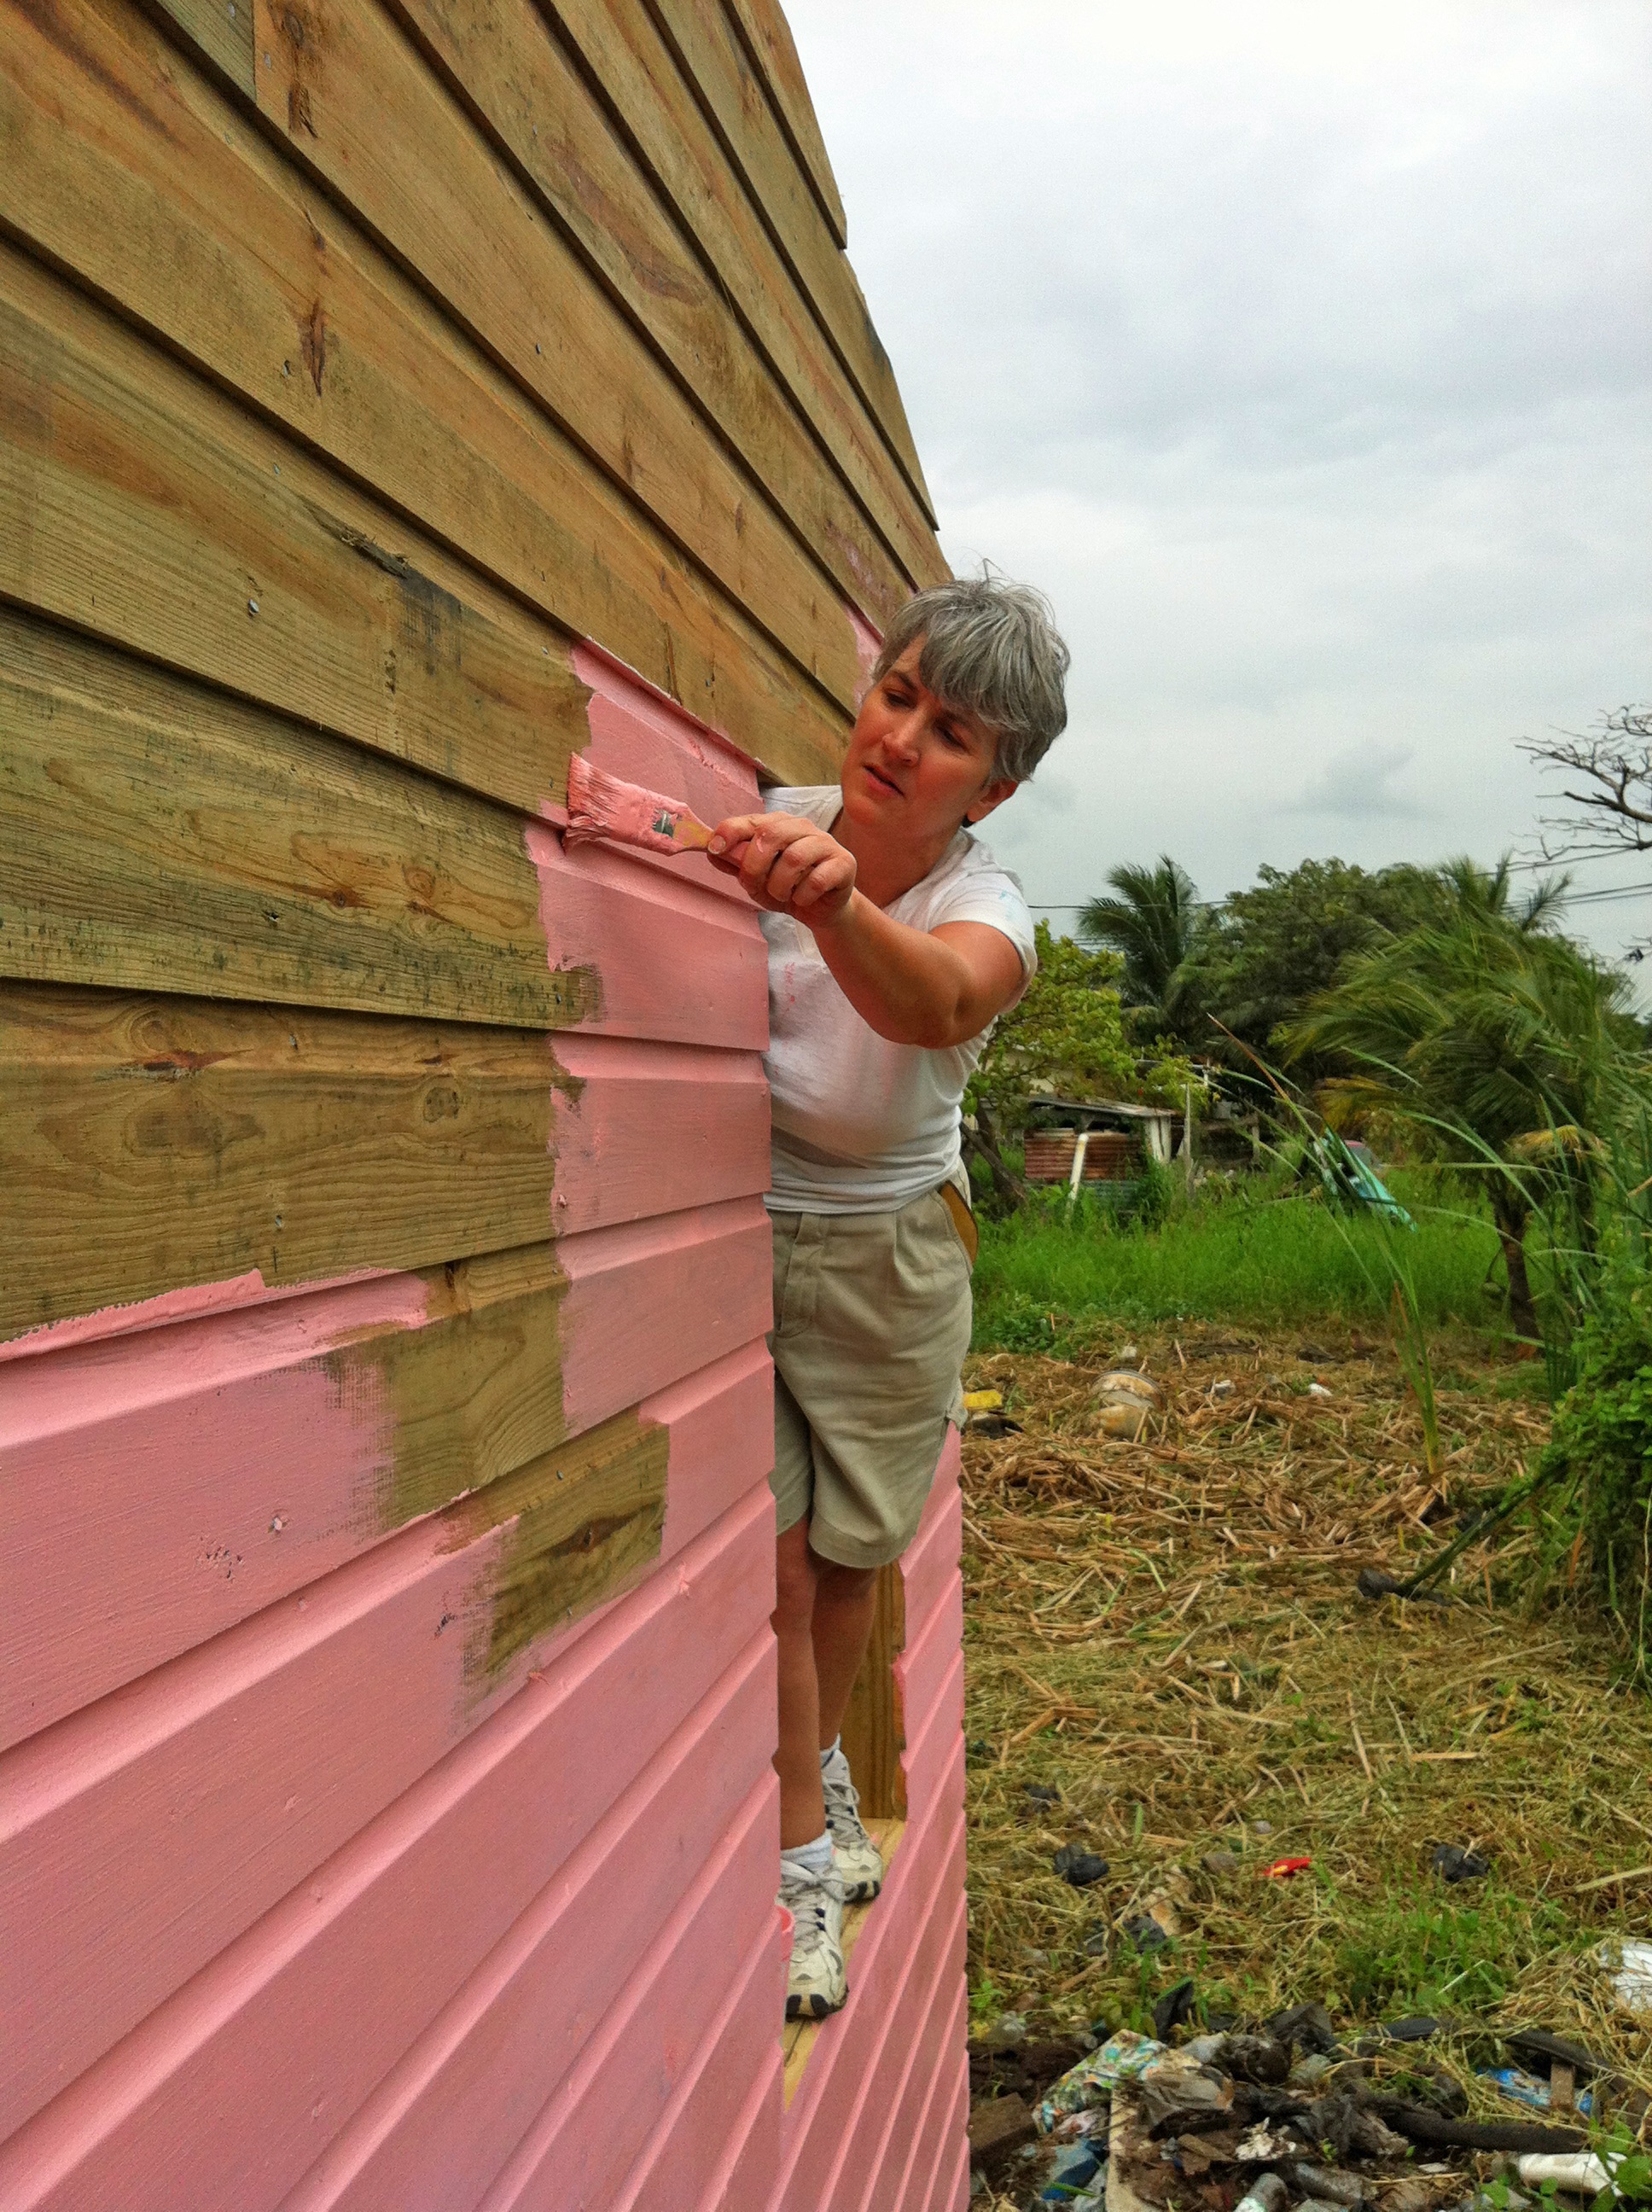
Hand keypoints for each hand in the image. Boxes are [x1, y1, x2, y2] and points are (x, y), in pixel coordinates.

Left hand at [707, 812, 857, 925]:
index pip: (750, 821)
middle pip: (770, 834)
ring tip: (781, 896)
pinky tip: (803, 899)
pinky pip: (816, 881)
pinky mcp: (844, 863)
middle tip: (753, 886)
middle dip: (754, 866)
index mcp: (778, 825)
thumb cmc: (787, 887)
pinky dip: (802, 896)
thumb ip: (735, 863)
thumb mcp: (755, 878)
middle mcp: (802, 827)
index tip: (714, 848)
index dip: (729, 832)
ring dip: (779, 886)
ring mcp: (825, 843)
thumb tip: (710, 850)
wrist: (822, 908)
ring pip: (793, 859)